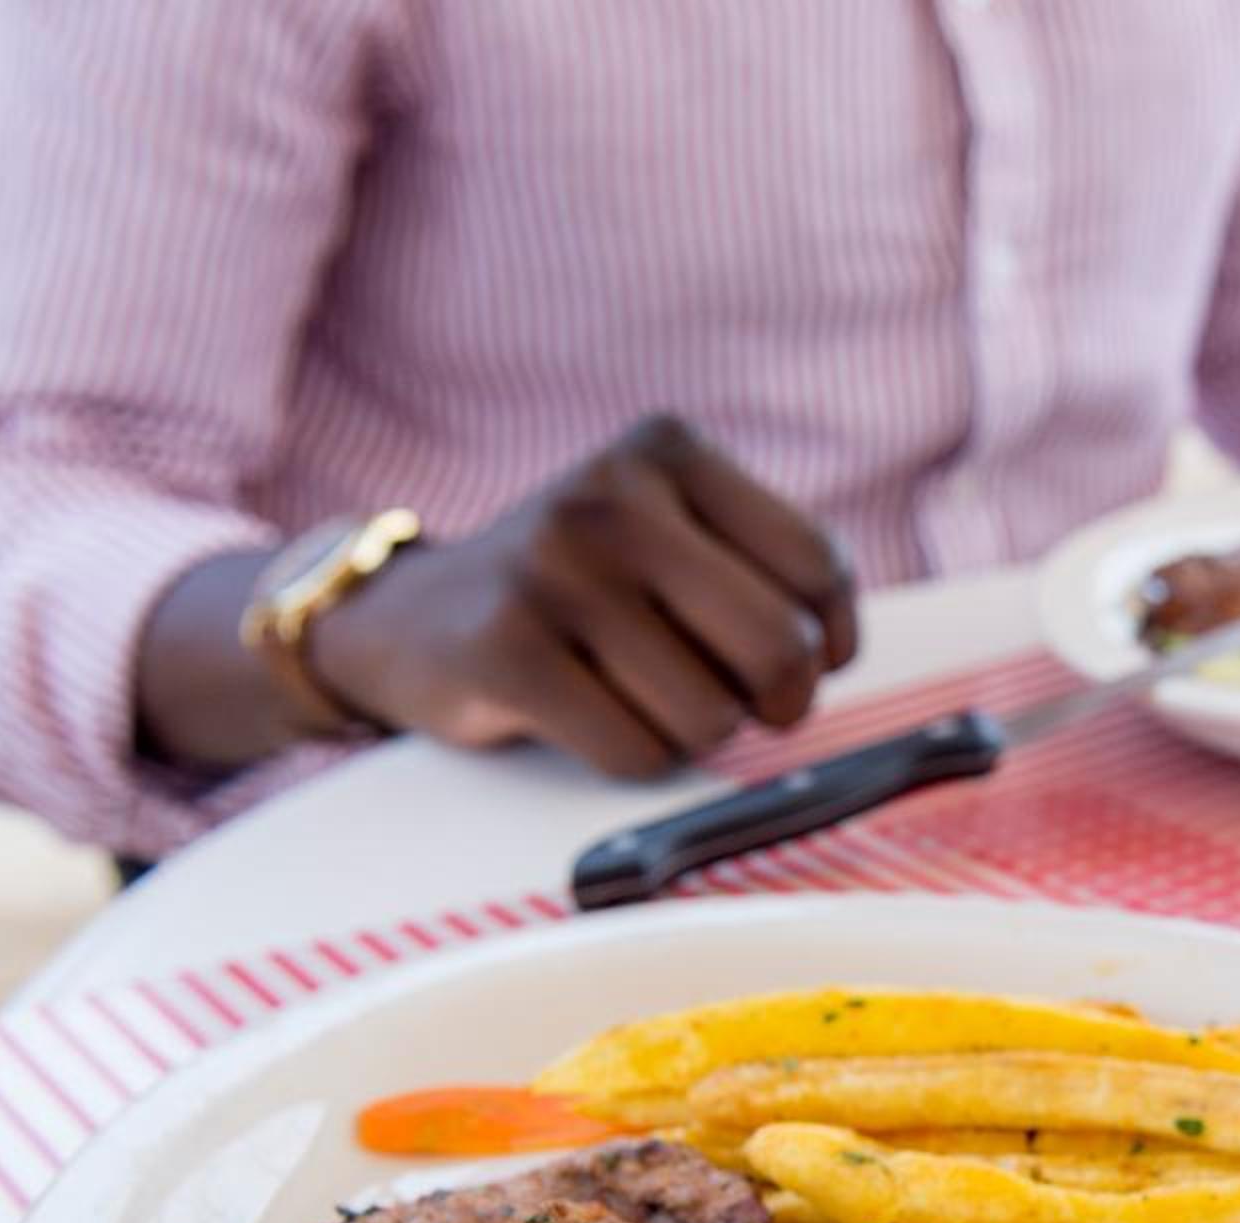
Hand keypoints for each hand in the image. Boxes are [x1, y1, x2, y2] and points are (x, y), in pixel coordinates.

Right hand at [310, 416, 857, 776]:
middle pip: (778, 647)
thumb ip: (762, 573)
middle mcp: (610, 492)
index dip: (828, 642)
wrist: (411, 619)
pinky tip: (584, 714)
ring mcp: (552, 566)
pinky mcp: (507, 648)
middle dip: (772, 702)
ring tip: (634, 692)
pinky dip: (630, 758)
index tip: (796, 659)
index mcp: (667, 448)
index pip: (818, 566)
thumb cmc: (576, 593)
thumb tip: (828, 657)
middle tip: (731, 703)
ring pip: (710, 715)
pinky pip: (637, 754)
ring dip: (690, 734)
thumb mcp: (668, 537)